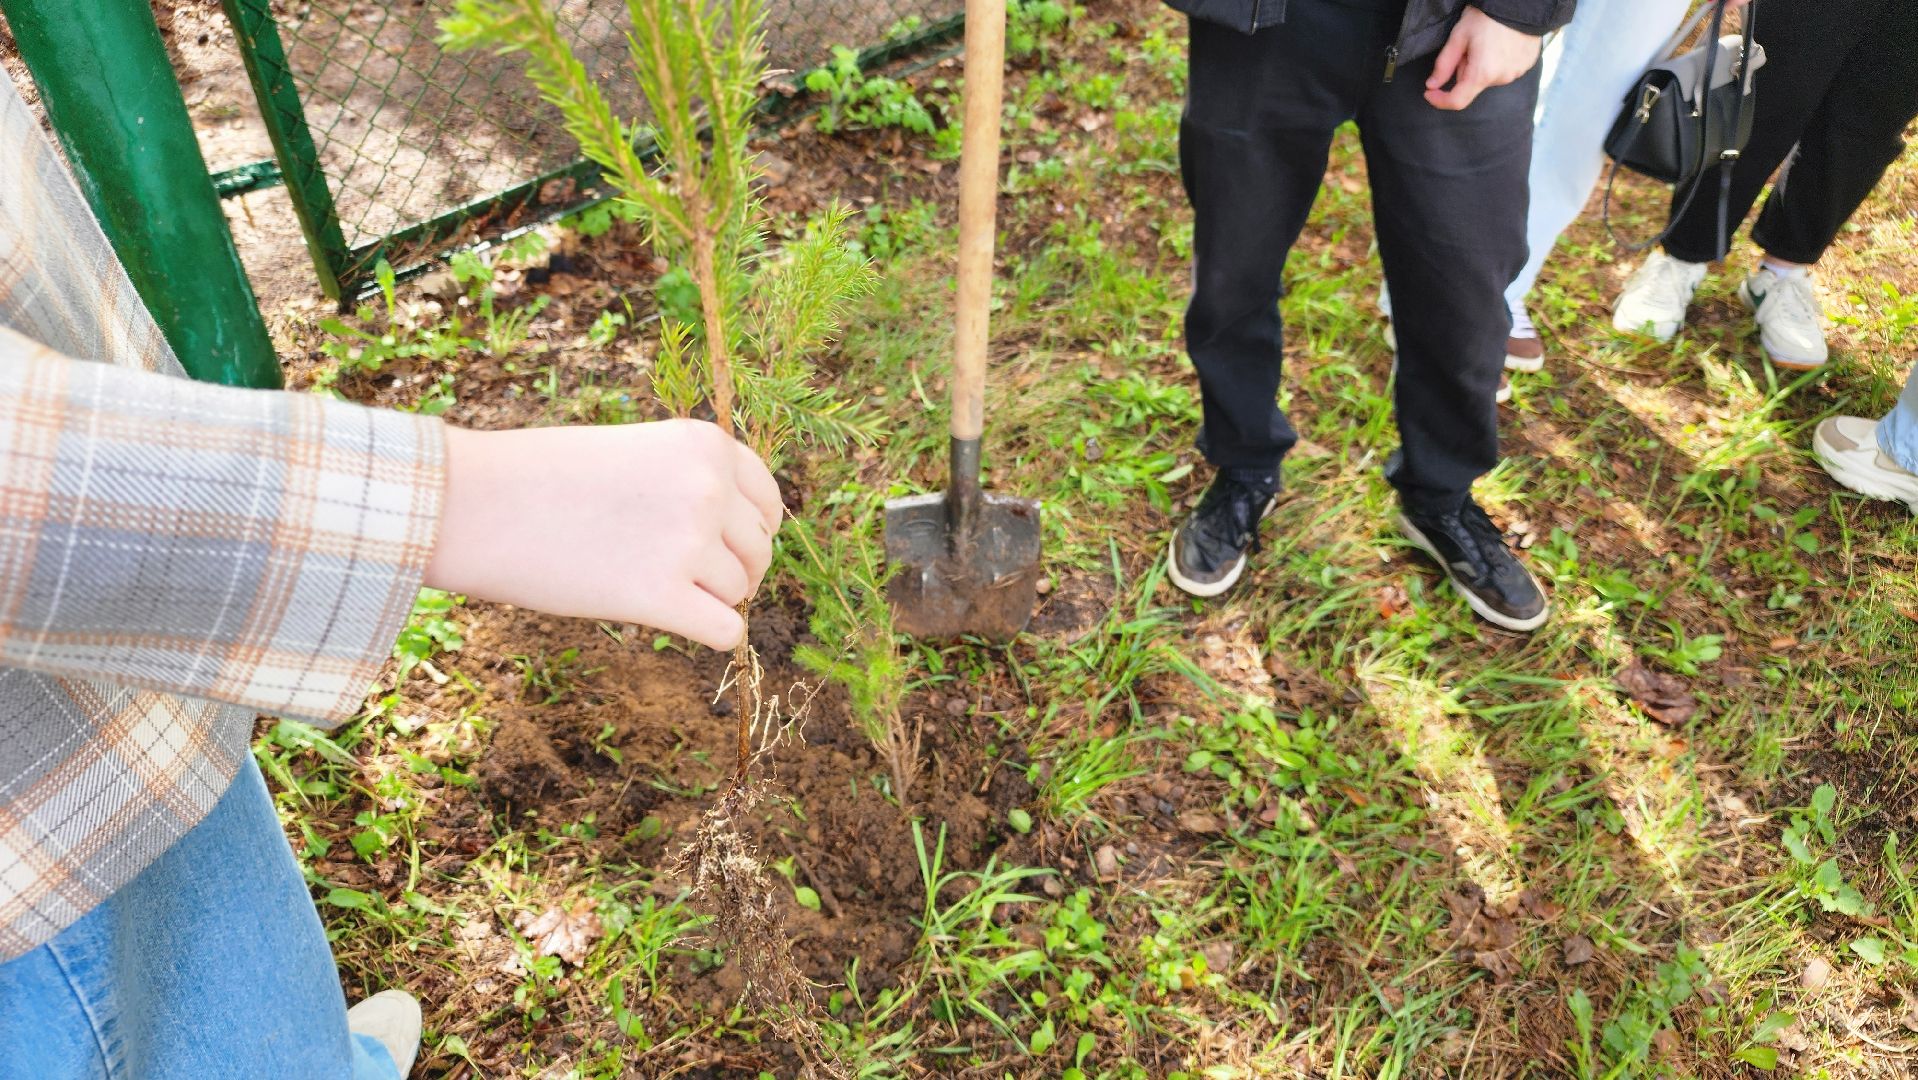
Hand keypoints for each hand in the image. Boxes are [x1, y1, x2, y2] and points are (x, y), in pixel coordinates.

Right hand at [425, 419, 783, 649]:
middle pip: (758, 552)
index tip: (719, 548)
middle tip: (679, 576)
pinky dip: (707, 635)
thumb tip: (740, 541)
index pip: (768, 503)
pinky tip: (674, 623)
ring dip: (706, 599)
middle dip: (728, 570)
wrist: (474, 503)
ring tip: (652, 586)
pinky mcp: (661, 594)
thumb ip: (690, 483)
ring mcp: (689, 541)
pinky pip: (726, 632)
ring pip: (740, 592)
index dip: (748, 532)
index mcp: (706, 445)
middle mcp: (709, 488)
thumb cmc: (543, 479)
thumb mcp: (635, 453)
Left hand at [1425, 7, 1543, 110]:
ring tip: (1487, 42)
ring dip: (1483, 66)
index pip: (1458, 101)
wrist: (1518, 3)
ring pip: (1488, 77)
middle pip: (1473, 84)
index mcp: (1483, 73)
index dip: (1440, 100)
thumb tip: (1433, 84)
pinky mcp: (1526, 65)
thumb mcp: (1459, 36)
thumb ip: (1444, 64)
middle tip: (1469, 47)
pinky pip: (1505, 70)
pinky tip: (1500, 44)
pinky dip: (1498, 62)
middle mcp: (1502, 78)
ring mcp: (1517, 72)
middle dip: (1465, 69)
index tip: (1431, 93)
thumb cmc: (1487, 16)